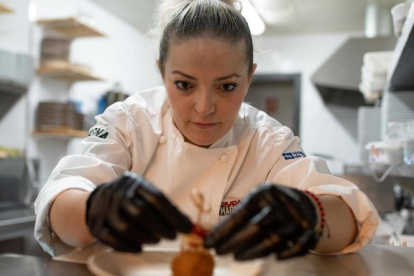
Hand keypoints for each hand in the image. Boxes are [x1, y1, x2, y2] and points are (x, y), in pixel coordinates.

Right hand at [86, 172, 191, 251]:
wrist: (99, 199)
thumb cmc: (132, 199)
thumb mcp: (148, 195)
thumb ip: (167, 209)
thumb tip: (188, 226)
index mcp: (135, 182)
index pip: (156, 198)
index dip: (173, 215)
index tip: (185, 228)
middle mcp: (118, 193)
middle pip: (140, 212)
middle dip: (160, 227)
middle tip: (171, 236)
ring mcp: (105, 208)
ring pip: (125, 227)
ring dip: (145, 237)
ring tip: (155, 240)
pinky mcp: (96, 223)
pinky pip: (111, 239)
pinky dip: (127, 246)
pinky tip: (139, 247)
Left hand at [204, 184, 319, 259]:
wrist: (302, 202)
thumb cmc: (270, 204)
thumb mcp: (255, 202)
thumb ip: (238, 217)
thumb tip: (214, 237)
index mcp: (263, 194)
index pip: (240, 215)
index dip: (222, 231)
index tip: (208, 243)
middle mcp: (280, 204)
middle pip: (256, 227)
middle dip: (234, 242)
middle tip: (219, 252)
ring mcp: (296, 218)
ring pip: (274, 240)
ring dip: (253, 252)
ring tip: (237, 257)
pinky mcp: (308, 232)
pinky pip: (297, 248)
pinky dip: (285, 254)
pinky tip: (274, 258)